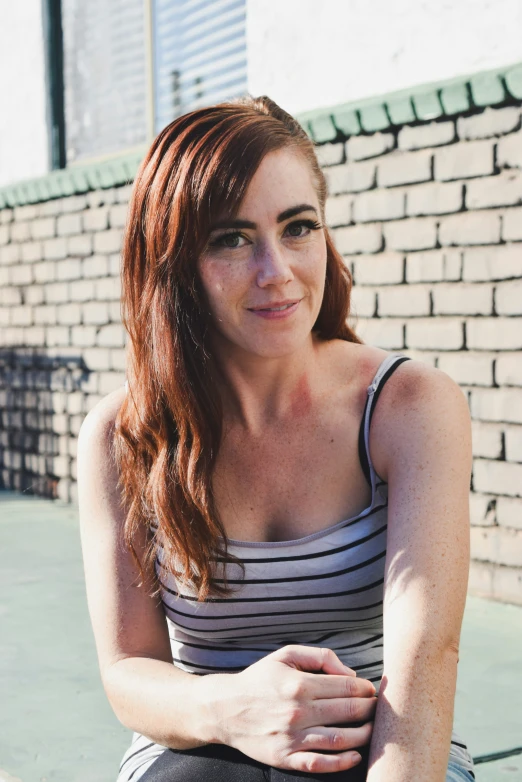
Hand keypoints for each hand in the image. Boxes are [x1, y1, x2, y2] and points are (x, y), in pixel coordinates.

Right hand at [203, 644, 376, 773]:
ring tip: (373, 730)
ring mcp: (292, 737)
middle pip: (349, 711)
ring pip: (340, 739)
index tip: (372, 690)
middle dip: (370, 710)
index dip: (366, 689)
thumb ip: (320, 657)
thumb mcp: (286, 655)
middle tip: (379, 709)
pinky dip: (342, 762)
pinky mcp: (285, 758)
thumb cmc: (260, 679)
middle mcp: (298, 711)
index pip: (347, 687)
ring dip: (364, 735)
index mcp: (299, 684)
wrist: (225, 708)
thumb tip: (351, 674)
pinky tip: (355, 755)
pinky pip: (320, 764)